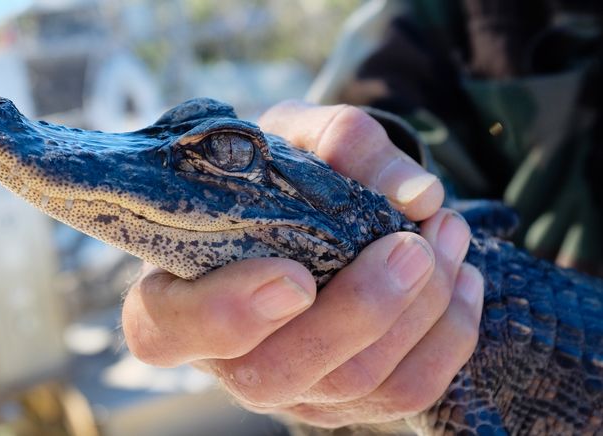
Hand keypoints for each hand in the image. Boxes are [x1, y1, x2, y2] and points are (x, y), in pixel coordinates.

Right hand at [121, 101, 483, 427]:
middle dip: (359, 311)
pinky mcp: (345, 402)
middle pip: (278, 371)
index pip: (170, 330)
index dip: (226, 314)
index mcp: (175, 298)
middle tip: (411, 243)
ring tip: (447, 233)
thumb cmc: (273, 180)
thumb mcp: (288, 137)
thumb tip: (413, 194)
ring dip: (418, 310)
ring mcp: (288, 389)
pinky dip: (447, 335)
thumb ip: (336, 140)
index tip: (293, 276)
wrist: (299, 218)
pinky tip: (461, 276)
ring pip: (354, 383)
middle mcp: (225, 360)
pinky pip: (405, 393)